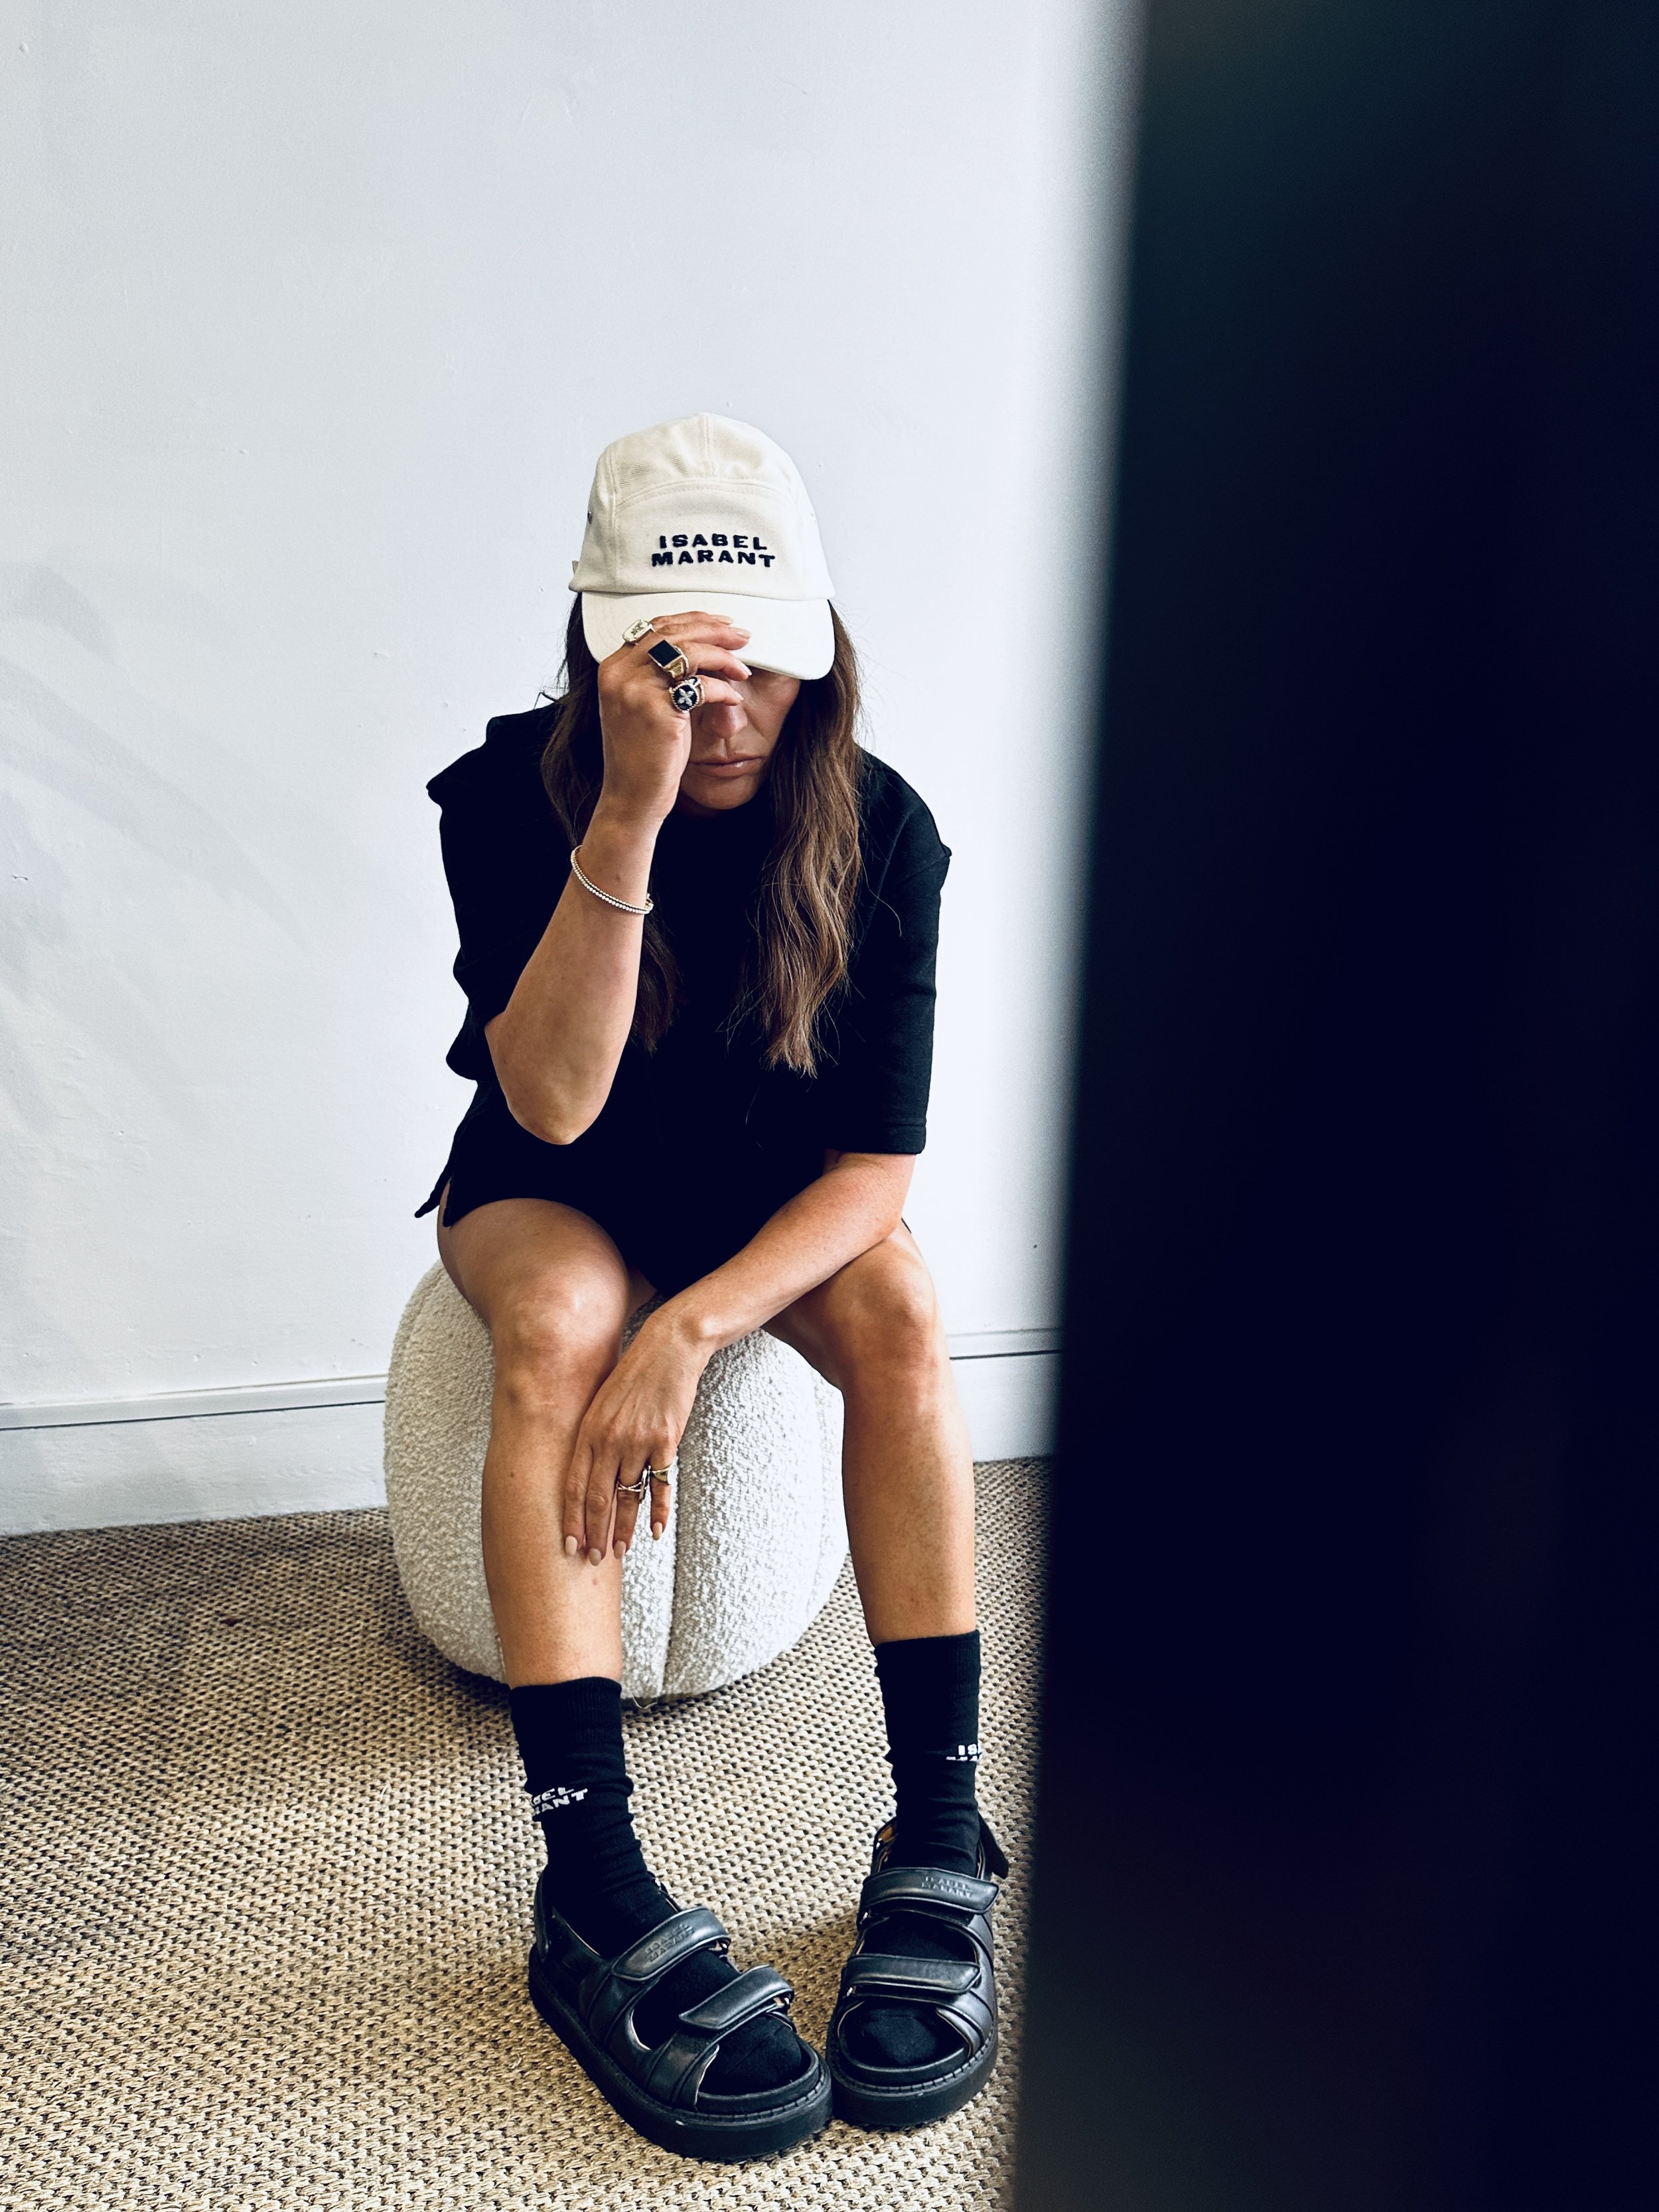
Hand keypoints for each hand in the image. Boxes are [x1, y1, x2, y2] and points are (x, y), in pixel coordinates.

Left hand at [562, 1310, 707, 1562]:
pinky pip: (660, 1484)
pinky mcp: (666, 1441)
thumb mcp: (604, 1401)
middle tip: (592, 1559)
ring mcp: (638, 1442)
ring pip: (627, 1496)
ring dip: (623, 1527)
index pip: (572, 1485)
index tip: (568, 1543)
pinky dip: (658, 1510)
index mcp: (589, 1430)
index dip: (570, 1518)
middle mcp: (609, 1439)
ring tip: (620, 1550)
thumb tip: (589, 1466)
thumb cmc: (636, 1373)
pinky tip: (654, 1531)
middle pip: (597, 1497)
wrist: (670, 1347)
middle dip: (594, 1533)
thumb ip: (595, 1434)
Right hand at [594, 613, 752, 824]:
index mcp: (613, 667)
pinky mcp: (656, 709)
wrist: (632, 796)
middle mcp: (619, 672)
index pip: (656, 626)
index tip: (722, 623)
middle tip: (742, 636)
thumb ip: (659, 674)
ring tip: (743, 669)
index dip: (693, 620)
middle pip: (673, 633)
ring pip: (689, 653)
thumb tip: (701, 646)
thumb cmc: (644, 754)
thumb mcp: (646, 705)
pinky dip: (723, 690)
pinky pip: (700, 686)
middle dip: (714, 631)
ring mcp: (635, 689)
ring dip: (723, 658)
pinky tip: (733, 701)